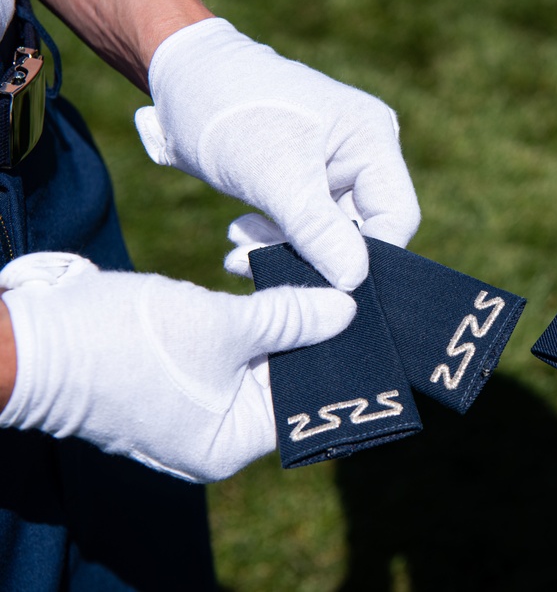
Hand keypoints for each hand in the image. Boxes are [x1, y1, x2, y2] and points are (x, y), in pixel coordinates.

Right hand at [0, 252, 355, 481]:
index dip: (331, 353)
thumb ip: (290, 318)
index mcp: (230, 445)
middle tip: (335, 286)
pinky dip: (240, 321)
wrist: (36, 338)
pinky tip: (258, 281)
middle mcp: (213, 437)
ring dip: (270, 318)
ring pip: (251, 359)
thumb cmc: (129, 340)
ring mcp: (190, 410)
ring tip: (295, 275)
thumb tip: (347, 309)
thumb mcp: (224, 324)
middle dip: (302, 331)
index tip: (356, 312)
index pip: (302, 400)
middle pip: (279, 379)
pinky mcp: (170, 380)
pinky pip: (222, 352)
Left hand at [134, 18, 419, 289]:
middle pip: (363, 233)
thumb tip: (354, 282)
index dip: (370, 258)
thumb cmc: (228, 106)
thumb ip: (317, 229)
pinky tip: (238, 238)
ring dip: (286, 253)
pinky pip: (302, 232)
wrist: (177, 77)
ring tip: (238, 248)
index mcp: (371, 140)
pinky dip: (272, 243)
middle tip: (262, 267)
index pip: (396, 217)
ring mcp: (332, 173)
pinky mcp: (302, 186)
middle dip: (317, 259)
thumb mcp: (273, 170)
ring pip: (328, 239)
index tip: (325, 286)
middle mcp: (361, 157)